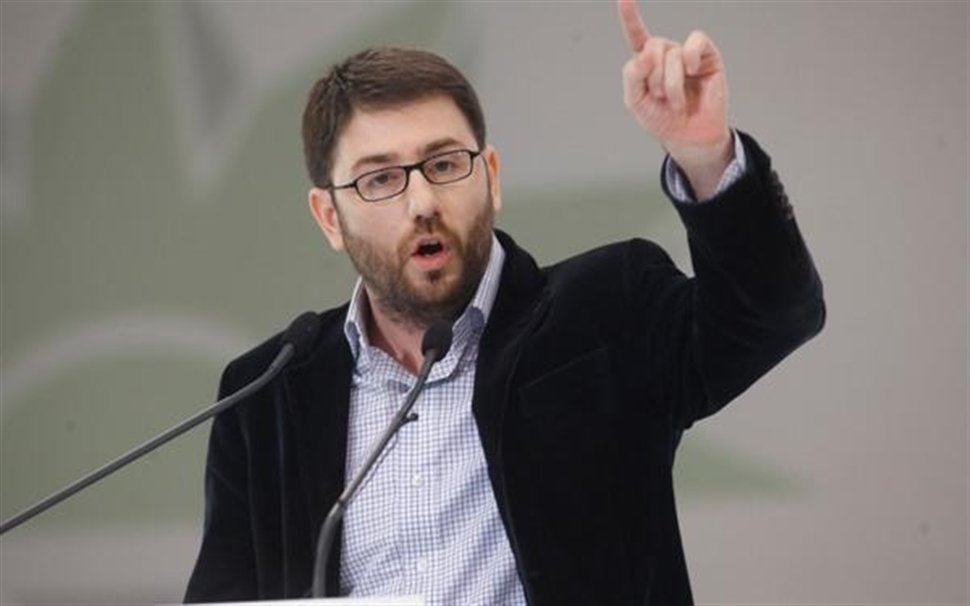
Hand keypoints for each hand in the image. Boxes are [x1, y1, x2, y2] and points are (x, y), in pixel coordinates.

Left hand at [618, 0, 732, 195]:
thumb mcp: (636, 102)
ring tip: (675, 101)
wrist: (688, 137)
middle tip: (660, 97)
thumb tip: (644, 54)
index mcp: (646, 63)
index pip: (636, 34)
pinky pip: (695, 42)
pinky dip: (690, 57)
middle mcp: (666, 54)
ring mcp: (687, 54)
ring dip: (671, 82)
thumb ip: (632, 76)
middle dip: (653, 76)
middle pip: (652, 46)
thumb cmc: (663, 120)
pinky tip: (692, 71)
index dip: (630, 16)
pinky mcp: (707, 57)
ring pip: (672, 53)